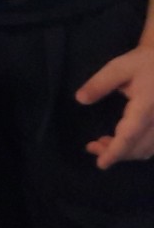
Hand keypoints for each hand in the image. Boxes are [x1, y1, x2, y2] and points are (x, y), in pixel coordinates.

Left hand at [75, 41, 153, 169]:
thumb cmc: (145, 63)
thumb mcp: (119, 68)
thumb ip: (99, 84)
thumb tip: (80, 99)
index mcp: (146, 108)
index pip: (129, 137)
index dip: (115, 152)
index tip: (101, 164)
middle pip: (137, 147)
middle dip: (115, 153)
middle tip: (92, 147)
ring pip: (147, 149)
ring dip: (126, 152)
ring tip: (102, 144)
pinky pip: (153, 144)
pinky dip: (137, 148)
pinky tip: (122, 142)